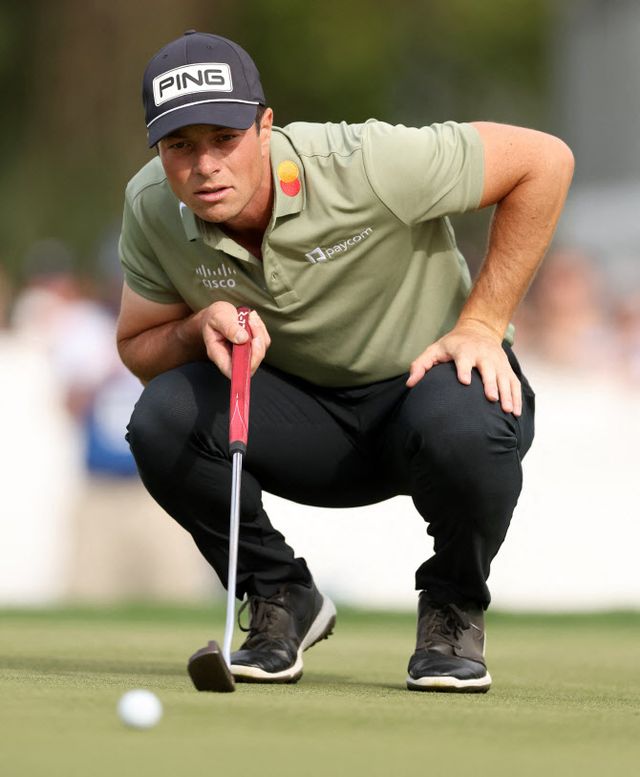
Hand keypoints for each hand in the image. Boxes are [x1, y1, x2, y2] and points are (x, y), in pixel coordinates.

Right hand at [199, 301, 270, 377]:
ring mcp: (243, 352)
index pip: (232, 371)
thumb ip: (229, 328)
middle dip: (257, 344)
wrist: (216, 313)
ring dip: (259, 332)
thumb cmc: (213, 317)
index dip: (245, 366)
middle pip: (251, 364)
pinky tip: (252, 319)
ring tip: (249, 317)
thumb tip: (243, 339)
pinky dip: (261, 329)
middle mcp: (231, 357)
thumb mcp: (217, 318)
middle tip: (252, 324)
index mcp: (218, 354)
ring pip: (260, 351)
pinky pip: (263, 342)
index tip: (251, 346)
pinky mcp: (252, 346)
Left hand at [406, 321, 521, 415]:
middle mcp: (483, 354)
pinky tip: (515, 412)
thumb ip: (420, 365)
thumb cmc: (452, 344)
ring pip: (504, 377)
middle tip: (491, 399)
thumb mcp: (434, 349)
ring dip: (507, 394)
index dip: (464, 369)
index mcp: (464, 350)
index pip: (464, 359)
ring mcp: (497, 361)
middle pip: (488, 369)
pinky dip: (516, 397)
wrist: (479, 329)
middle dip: (490, 383)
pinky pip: (514, 382)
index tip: (464, 382)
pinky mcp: (506, 367)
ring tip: (507, 411)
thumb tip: (410, 384)